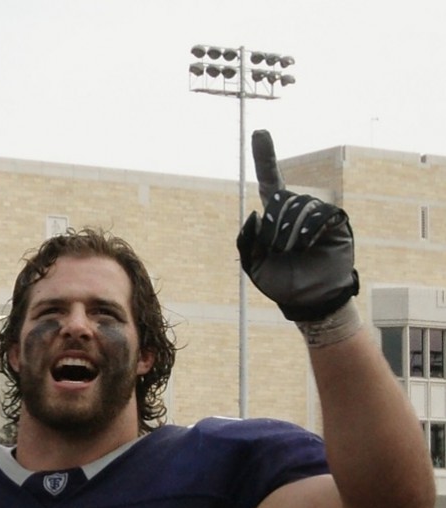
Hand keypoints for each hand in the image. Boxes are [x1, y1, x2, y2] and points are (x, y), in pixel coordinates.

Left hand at [236, 130, 357, 321]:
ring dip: (292, 232)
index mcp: (274, 217)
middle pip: (281, 199)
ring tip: (294, 251)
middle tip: (280, 250)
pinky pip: (321, 214)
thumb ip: (247, 242)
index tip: (259, 132)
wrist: (310, 299)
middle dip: (276, 227)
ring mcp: (317, 213)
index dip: (265, 157)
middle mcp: (296, 210)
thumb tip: (256, 213)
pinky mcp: (335, 220)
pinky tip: (308, 245)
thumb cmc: (281, 283)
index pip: (270, 181)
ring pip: (300, 206)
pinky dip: (310, 230)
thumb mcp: (254, 267)